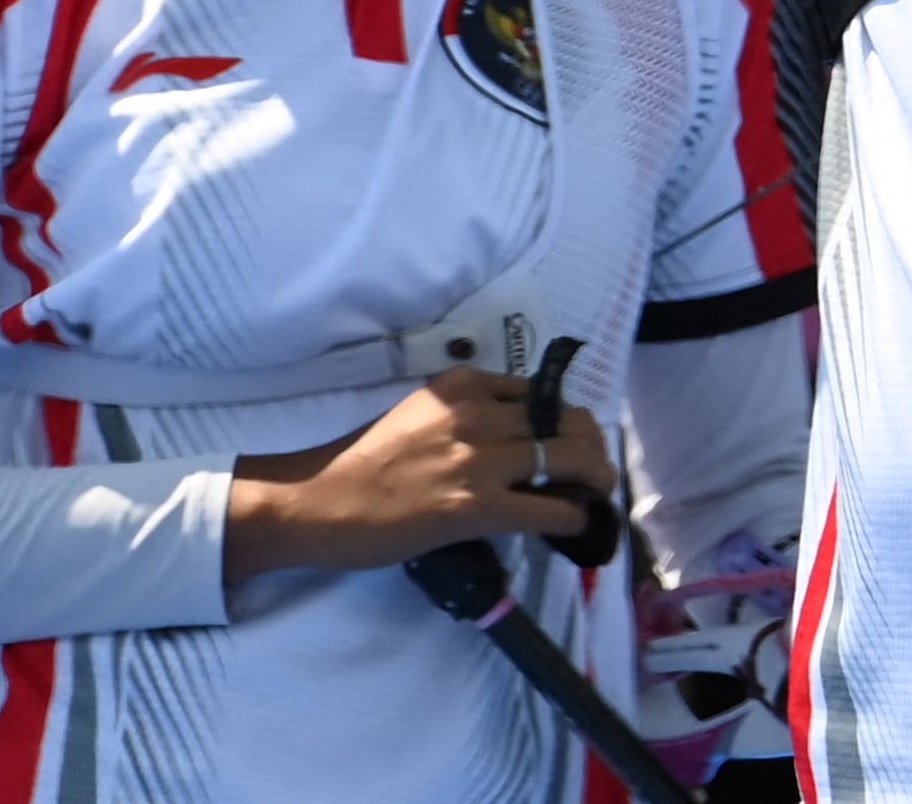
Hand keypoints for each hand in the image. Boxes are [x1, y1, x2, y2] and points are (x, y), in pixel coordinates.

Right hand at [225, 369, 620, 580]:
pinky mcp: (476, 507)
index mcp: (466, 384)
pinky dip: (573, 517)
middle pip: (569, 422)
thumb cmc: (363, 462)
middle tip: (592, 474)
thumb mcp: (422, 414)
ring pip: (572, 459)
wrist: (317, 502)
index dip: (566, 422)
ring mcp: (479, 459)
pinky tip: (574, 526)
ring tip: (594, 498)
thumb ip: (469, 414)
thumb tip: (518, 436)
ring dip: (595, 480)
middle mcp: (479, 412)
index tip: (570, 444)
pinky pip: (551, 508)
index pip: (544, 396)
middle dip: (591, 449)